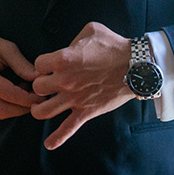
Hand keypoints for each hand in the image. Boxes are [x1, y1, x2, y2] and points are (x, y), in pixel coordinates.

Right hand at [0, 26, 44, 118]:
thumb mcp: (4, 48)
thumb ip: (22, 65)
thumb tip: (40, 80)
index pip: (10, 95)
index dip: (29, 98)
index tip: (44, 96)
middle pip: (5, 110)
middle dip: (24, 107)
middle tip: (39, 98)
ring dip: (16, 108)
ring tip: (26, 91)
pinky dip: (6, 106)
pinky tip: (14, 93)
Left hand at [31, 22, 132, 149]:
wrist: (136, 66)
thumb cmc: (115, 46)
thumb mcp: (91, 30)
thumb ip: (74, 39)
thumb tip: (68, 48)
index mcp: (63, 59)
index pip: (38, 64)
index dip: (42, 65)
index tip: (48, 66)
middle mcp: (64, 80)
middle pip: (37, 88)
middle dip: (40, 85)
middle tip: (46, 84)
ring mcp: (74, 98)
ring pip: (43, 110)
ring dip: (39, 108)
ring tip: (40, 106)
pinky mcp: (86, 112)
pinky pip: (67, 128)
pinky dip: (57, 138)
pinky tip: (49, 144)